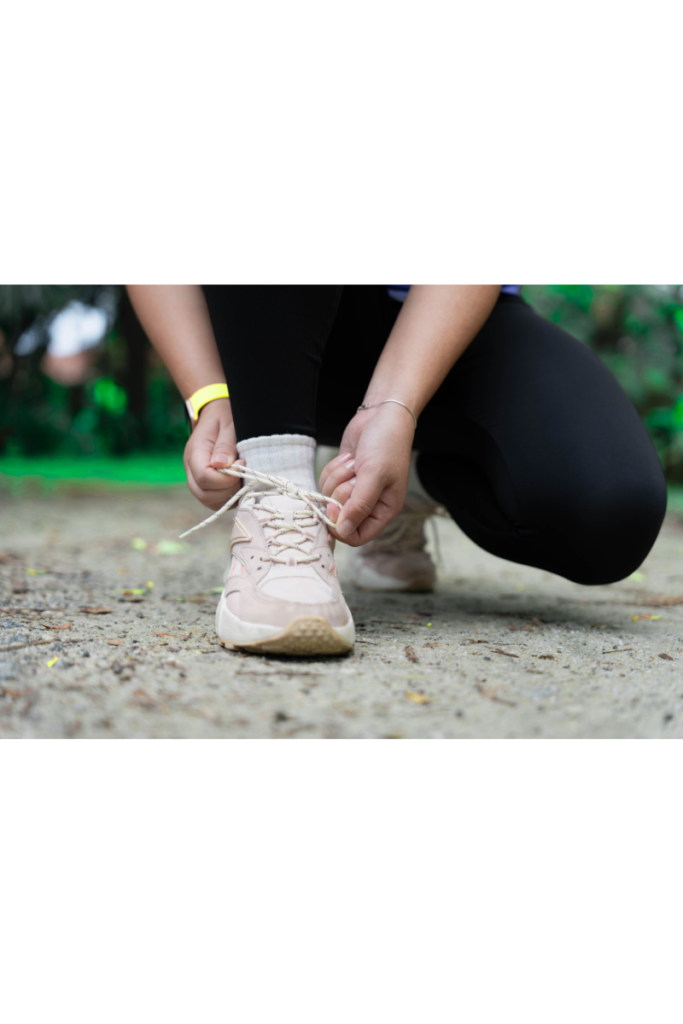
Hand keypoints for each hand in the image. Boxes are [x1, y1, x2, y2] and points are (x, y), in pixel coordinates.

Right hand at [183, 398, 243, 509]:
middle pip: (204, 494)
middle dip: (228, 489)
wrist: (217, 413)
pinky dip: (229, 498)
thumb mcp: (228, 424)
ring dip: (229, 496)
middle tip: (244, 474)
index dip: (226, 477)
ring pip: (209, 501)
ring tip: (243, 479)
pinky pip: (215, 500)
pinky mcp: (206, 485)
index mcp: (195, 452)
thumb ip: (225, 445)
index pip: (204, 477)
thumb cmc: (225, 416)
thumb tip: (221, 465)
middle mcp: (191, 469)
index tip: (242, 465)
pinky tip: (240, 484)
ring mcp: (197, 478)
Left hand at [318, 403, 414, 545]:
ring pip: (329, 499)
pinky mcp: (342, 477)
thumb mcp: (374, 475)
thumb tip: (343, 532)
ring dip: (336, 479)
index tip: (333, 508)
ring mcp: (353, 490)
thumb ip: (359, 505)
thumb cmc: (386, 444)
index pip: (358, 537)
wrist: (381, 415)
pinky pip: (325, 483)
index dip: (341, 527)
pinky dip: (332, 470)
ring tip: (354, 463)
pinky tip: (348, 458)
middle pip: (339, 517)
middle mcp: (368, 504)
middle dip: (340, 494)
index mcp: (383, 510)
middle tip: (353, 476)